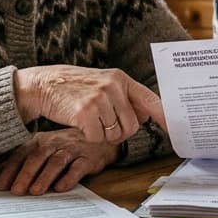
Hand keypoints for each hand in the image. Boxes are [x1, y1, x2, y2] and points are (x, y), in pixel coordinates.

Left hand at [0, 129, 118, 194]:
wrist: (98, 140)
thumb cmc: (65, 148)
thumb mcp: (44, 149)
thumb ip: (25, 161)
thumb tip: (1, 177)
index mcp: (39, 141)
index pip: (21, 154)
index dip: (11, 169)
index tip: (2, 186)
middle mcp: (54, 143)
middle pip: (37, 157)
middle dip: (25, 174)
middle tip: (17, 191)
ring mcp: (71, 150)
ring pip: (56, 162)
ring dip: (44, 177)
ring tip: (35, 191)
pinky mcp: (87, 158)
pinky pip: (77, 167)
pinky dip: (69, 178)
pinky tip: (61, 188)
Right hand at [14, 65, 166, 143]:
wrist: (43, 85)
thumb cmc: (74, 87)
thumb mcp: (102, 83)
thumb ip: (125, 98)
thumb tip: (146, 115)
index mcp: (120, 78)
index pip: (150, 100)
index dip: (164, 117)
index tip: (174, 129)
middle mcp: (113, 86)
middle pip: (132, 126)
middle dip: (119, 132)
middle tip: (102, 124)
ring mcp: (99, 99)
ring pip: (115, 135)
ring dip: (102, 135)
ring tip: (88, 119)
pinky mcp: (85, 113)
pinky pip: (97, 138)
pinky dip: (88, 137)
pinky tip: (78, 123)